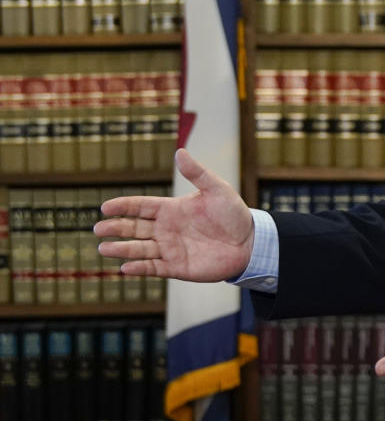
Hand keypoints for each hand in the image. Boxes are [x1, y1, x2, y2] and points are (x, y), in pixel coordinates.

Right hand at [94, 148, 254, 281]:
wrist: (249, 241)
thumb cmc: (233, 213)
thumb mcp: (217, 189)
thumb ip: (197, 173)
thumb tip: (180, 152)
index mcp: (171, 209)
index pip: (141, 206)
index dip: (123, 206)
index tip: (105, 207)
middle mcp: (166, 229)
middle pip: (134, 228)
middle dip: (116, 228)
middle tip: (99, 228)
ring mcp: (170, 248)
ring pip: (139, 249)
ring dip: (122, 250)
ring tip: (103, 248)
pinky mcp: (178, 267)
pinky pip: (154, 268)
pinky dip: (140, 269)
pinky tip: (126, 268)